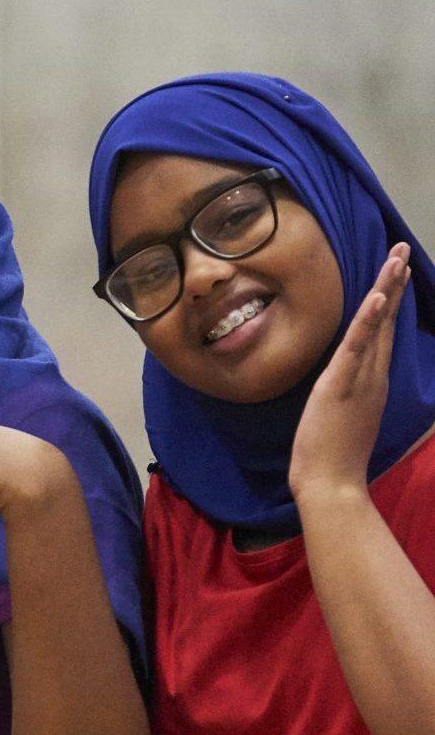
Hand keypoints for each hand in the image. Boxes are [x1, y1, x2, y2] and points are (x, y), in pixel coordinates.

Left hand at [291, 243, 410, 501]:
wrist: (332, 485)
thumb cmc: (333, 457)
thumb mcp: (344, 415)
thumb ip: (351, 394)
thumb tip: (347, 381)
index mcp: (372, 380)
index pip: (382, 332)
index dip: (389, 300)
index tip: (397, 273)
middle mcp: (372, 375)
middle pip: (385, 320)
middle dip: (394, 283)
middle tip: (402, 249)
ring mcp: (360, 379)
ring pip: (375, 327)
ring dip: (386, 290)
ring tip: (396, 258)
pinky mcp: (342, 385)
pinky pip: (356, 347)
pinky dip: (368, 322)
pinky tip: (377, 297)